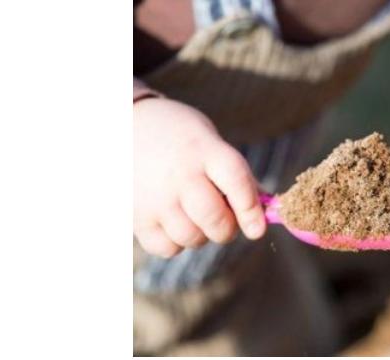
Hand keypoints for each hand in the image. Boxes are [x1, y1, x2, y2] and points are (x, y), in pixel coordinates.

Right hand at [134, 97, 265, 257]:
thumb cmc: (179, 136)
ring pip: (193, 238)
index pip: (237, 182)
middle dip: (228, 228)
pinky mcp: (137, 216)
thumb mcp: (209, 140)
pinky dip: (177, 243)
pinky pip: (167, 248)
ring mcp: (157, 198)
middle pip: (215, 220)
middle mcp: (180, 175)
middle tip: (225, 221)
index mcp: (204, 149)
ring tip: (194, 216)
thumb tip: (266, 210)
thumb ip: (235, 174)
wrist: (123, 125)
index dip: (251, 210)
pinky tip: (173, 222)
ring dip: (202, 236)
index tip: (258, 229)